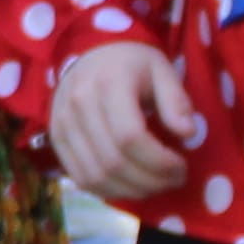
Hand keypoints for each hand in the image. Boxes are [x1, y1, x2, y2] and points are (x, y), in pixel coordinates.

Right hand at [49, 41, 202, 211]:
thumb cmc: (132, 63)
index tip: (181, 165)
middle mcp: (79, 106)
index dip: (159, 161)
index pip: (130, 137)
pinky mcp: (56, 140)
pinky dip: (109, 190)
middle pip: (114, 161)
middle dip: (150, 180)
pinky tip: (131, 186)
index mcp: (109, 84)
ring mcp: (63, 125)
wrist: (89, 53)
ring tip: (156, 185)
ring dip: (131, 190)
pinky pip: (81, 178)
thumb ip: (176, 101)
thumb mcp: (161, 70)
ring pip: (96, 176)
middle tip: (174, 180)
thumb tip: (187, 133)